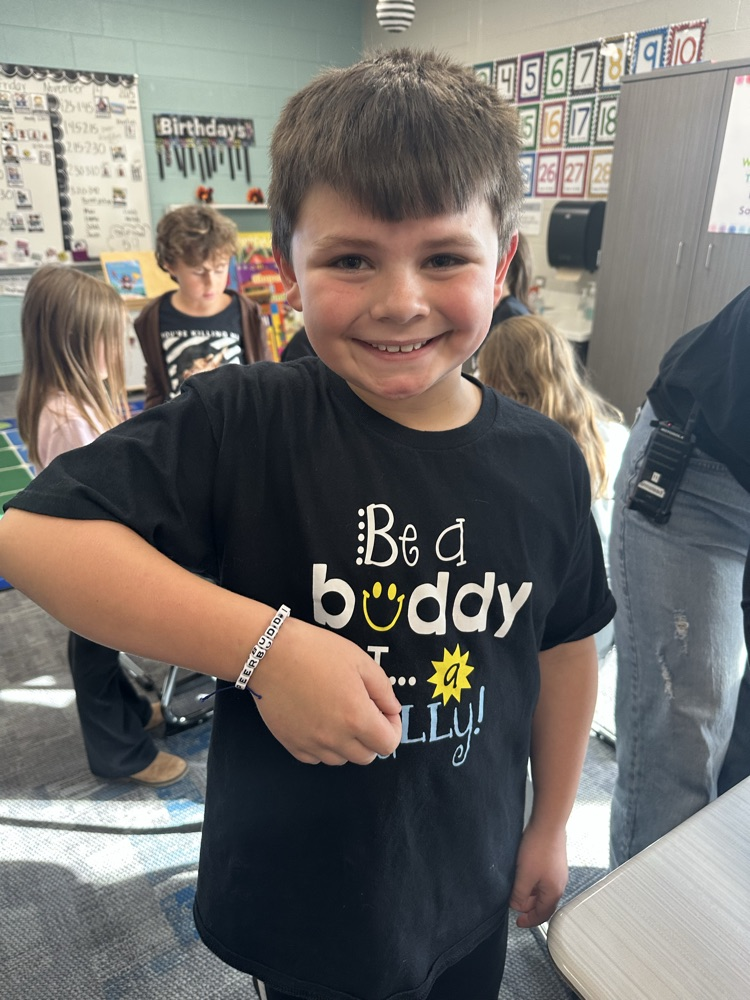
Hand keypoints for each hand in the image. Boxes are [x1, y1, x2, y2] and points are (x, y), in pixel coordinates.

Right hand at [251, 617, 401, 765]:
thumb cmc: (316, 651)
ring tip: (338, 714)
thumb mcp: (359, 661)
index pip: (388, 745)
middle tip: (363, 710)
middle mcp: (335, 738)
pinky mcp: (291, 745)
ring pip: (341, 759)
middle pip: (366, 756)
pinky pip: (316, 757)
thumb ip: (383, 690)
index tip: (384, 712)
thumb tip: (392, 710)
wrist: (269, 653)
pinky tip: (319, 721)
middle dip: (371, 736)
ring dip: (347, 743)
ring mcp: (311, 744)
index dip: (392, 728)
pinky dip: (323, 746)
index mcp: (357, 717)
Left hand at [509, 821, 567, 927]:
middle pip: (543, 904)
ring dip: (530, 893)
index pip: (542, 915)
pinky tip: (524, 873)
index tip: (519, 922)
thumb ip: (520, 895)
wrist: (548, 824)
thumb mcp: (524, 876)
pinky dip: (533, 882)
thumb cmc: (539, 848)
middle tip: (514, 903)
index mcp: (554, 892)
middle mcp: (559, 884)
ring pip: (543, 891)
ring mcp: (558, 873)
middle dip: (528, 906)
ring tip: (517, 887)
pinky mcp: (555, 862)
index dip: (529, 921)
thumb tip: (516, 906)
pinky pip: (544, 879)